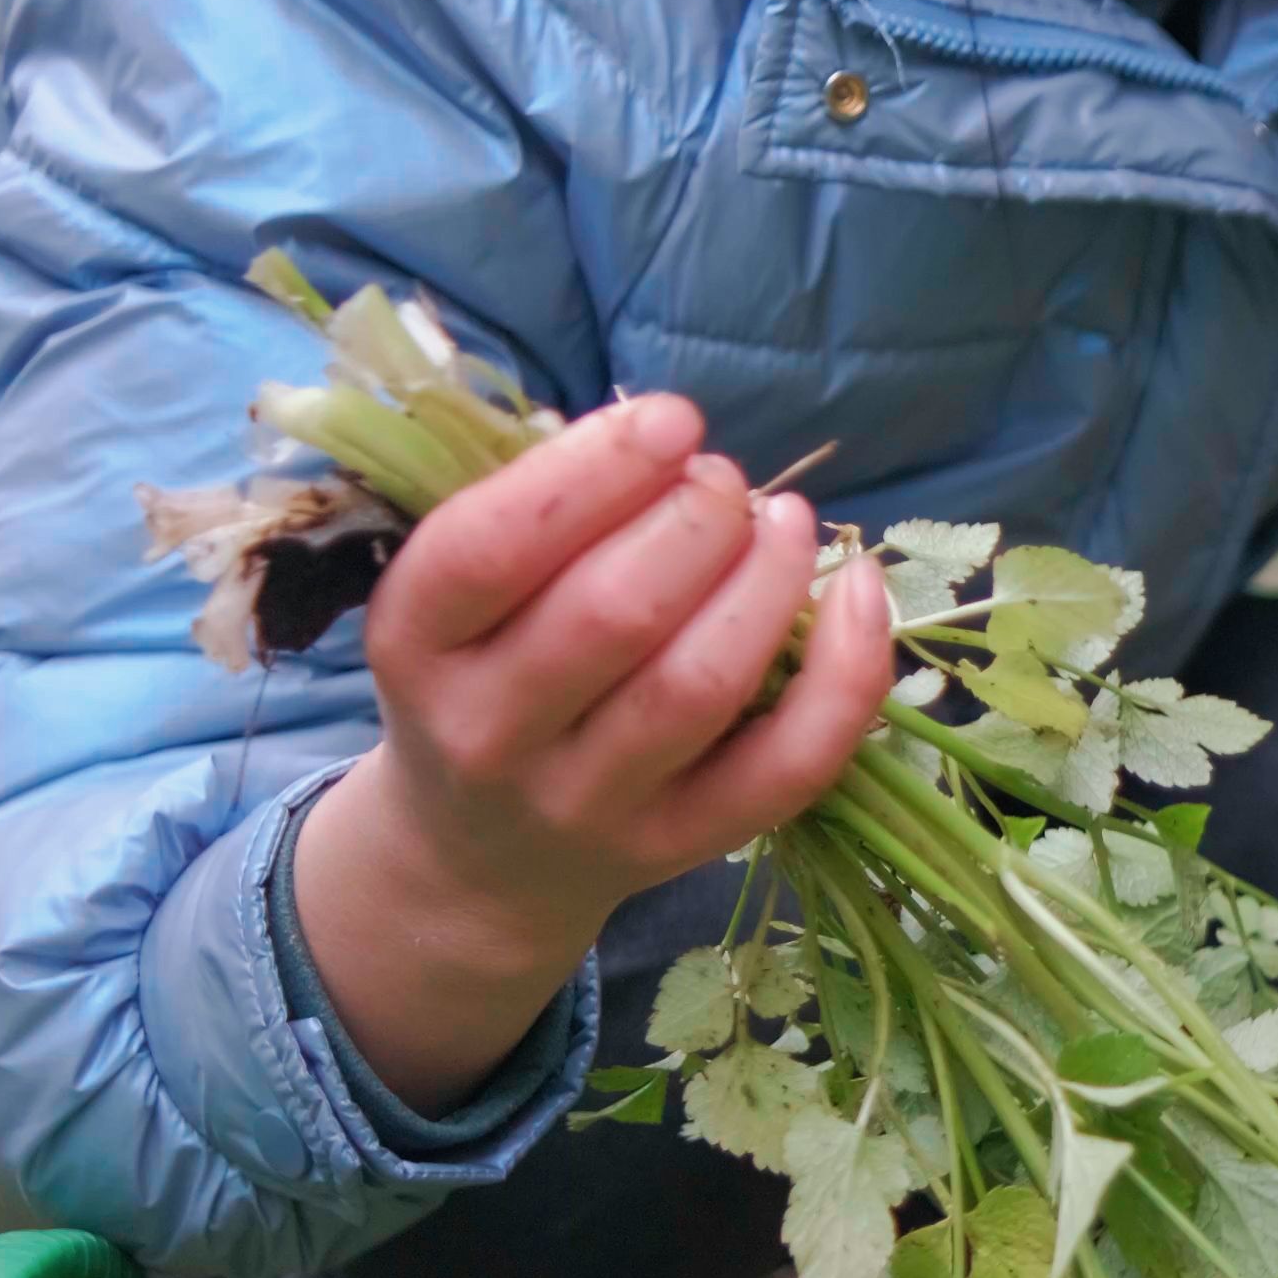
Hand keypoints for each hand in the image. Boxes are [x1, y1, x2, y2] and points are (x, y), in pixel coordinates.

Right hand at [292, 393, 896, 1111]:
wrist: (479, 858)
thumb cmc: (487, 675)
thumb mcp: (460, 598)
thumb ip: (539, 516)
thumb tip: (672, 441)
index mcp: (415, 644)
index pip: (491, 549)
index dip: (595, 469)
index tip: (672, 419)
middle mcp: (489, 732)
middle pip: (614, 613)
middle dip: (698, 519)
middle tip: (724, 479)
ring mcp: (587, 802)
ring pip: (700, 685)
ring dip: (768, 581)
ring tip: (786, 522)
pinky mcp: (679, 846)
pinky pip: (787, 765)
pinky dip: (845, 674)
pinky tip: (861, 593)